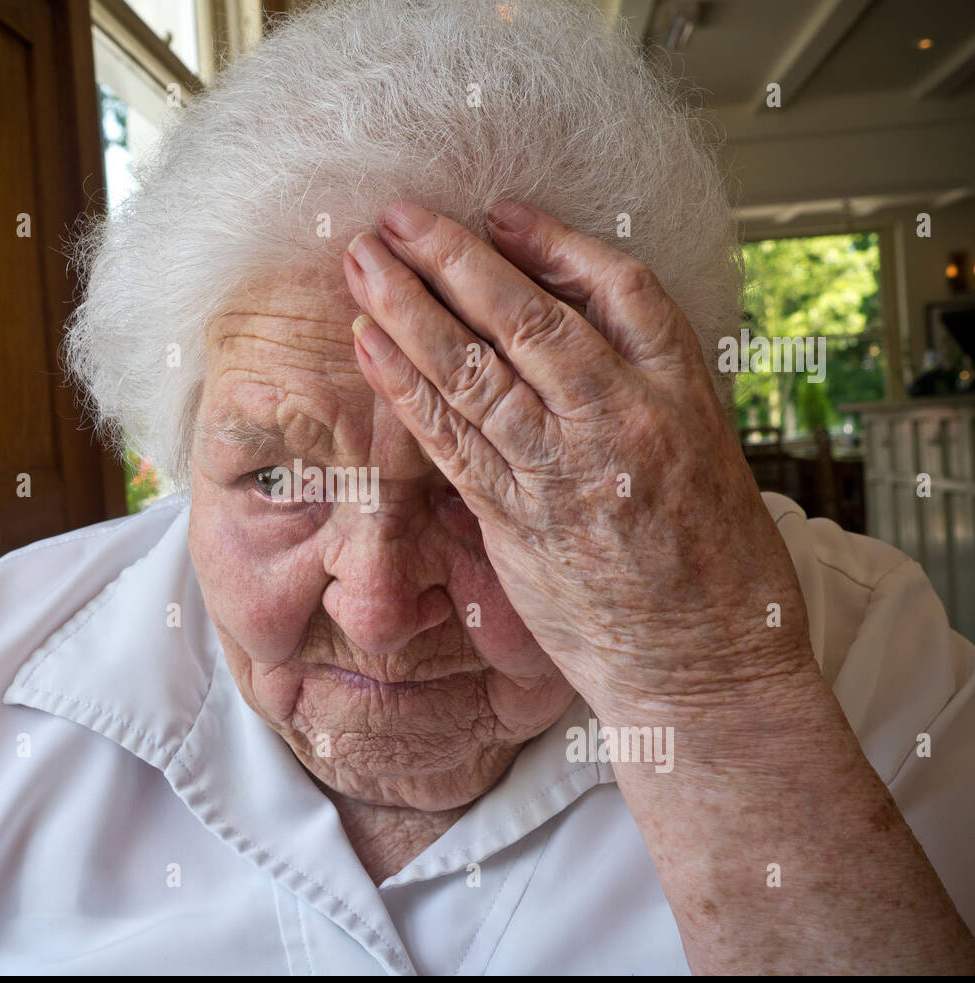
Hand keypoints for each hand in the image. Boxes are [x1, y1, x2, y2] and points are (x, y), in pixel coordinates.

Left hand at [342, 199, 817, 724]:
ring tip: (362, 262)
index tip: (500, 213)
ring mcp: (566, 473)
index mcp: (683, 393)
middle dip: (452, 258)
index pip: (619, 288)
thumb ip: (640, 390)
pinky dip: (405, 390)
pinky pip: (450, 443)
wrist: (710, 669)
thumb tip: (558, 339)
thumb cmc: (718, 567)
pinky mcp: (519, 525)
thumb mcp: (707, 452)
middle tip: (398, 216)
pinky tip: (368, 346)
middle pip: (525, 319)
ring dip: (407, 310)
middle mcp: (623, 422)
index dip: (553, 242)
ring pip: (474, 373)